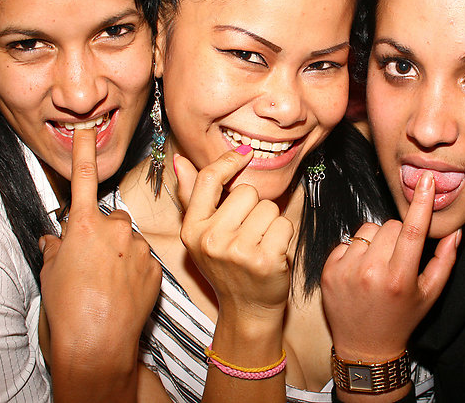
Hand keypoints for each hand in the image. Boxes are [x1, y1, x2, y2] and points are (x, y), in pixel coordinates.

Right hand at [39, 128, 161, 399]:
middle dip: (104, 235)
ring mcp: (139, 247)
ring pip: (130, 242)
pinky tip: (124, 293)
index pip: (83, 180)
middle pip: (111, 221)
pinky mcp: (156, 267)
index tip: (87, 128)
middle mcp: (115, 230)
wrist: (97, 344)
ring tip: (108, 284)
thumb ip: (55, 250)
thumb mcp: (51, 275)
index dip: (84, 152)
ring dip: (121, 255)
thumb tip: (52, 241)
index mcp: (84, 227)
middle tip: (93, 264)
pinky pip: (144, 261)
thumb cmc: (67, 311)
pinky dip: (135, 272)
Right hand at [174, 146, 293, 324]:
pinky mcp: (264, 259)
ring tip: (260, 243)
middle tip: (249, 232)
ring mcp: (238, 251)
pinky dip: (285, 235)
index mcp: (192, 230)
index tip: (244, 154)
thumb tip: (180, 160)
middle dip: (254, 207)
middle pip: (246, 192)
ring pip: (269, 207)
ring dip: (271, 222)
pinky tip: (273, 252)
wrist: (246, 310)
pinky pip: (284, 224)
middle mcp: (211, 240)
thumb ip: (192, 196)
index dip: (228, 161)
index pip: (209, 180)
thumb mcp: (201, 235)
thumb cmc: (227, 267)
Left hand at [321, 172, 459, 360]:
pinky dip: (356, 250)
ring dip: (376, 241)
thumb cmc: (401, 319)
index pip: (414, 230)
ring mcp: (346, 270)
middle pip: (391, 226)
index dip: (422, 202)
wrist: (365, 347)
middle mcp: (371, 272)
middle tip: (398, 258)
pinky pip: (348, 240)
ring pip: (368, 229)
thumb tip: (455, 231)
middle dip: (398, 235)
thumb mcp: (429, 294)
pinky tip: (360, 270)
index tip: (427, 179)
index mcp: (400, 278)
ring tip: (378, 265)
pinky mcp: (328, 270)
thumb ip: (445, 261)